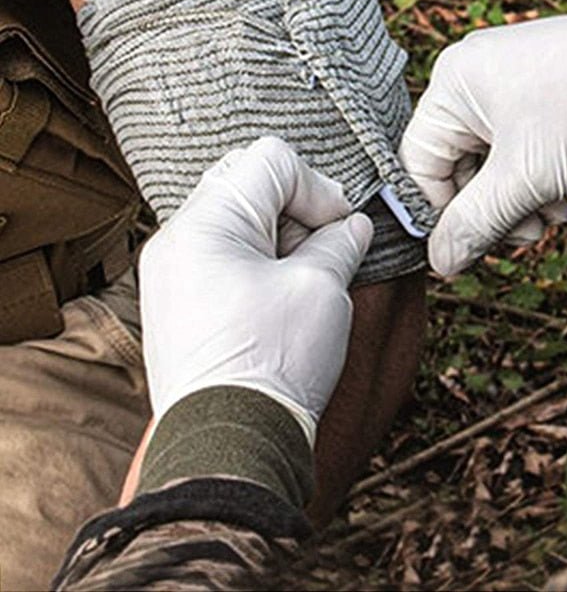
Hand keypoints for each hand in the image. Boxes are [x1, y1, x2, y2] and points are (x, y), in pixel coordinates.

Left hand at [139, 136, 372, 445]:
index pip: (272, 161)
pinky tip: (279, 298)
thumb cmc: (273, 363)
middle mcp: (178, 239)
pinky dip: (256, 261)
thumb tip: (353, 226)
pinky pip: (220, 254)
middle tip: (321, 249)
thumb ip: (341, 241)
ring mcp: (171, 272)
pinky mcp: (176, 302)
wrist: (228, 447)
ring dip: (278, 236)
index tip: (341, 228)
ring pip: (236, 218)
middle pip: (248, 180)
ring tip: (301, 281)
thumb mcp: (321, 288)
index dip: (319, 188)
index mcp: (207, 224)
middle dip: (296, 207)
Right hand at [400, 0, 566, 275]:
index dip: (438, 215)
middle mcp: (475, 77)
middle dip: (492, 210)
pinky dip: (538, 178)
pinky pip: (521, 148)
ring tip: (555, 216)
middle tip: (528, 235)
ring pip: (492, 163)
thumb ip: (476, 223)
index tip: (465, 253)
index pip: (418, 164)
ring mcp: (511, 83)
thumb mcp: (526, 177)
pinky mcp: (543, 93)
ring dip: (519, 201)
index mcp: (453, 83)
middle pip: (456, 166)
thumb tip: (442, 262)